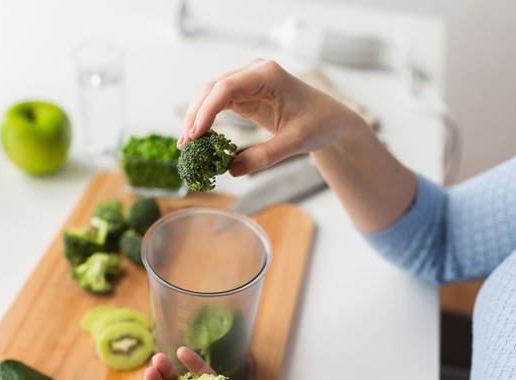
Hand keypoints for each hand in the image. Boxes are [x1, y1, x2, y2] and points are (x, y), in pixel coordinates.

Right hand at [178, 59, 363, 175]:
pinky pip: (219, 104)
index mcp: (267, 75)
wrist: (332, 120)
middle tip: (184, 145)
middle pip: (212, 88)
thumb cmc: (319, 125)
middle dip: (195, 115)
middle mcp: (254, 73)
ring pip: (211, 95)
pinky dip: (207, 121)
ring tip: (186, 145)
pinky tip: (199, 139)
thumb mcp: (294, 143)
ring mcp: (247, 82)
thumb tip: (230, 171)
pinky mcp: (245, 95)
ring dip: (197, 118)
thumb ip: (263, 157)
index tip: (194, 134)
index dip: (207, 111)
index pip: (226, 88)